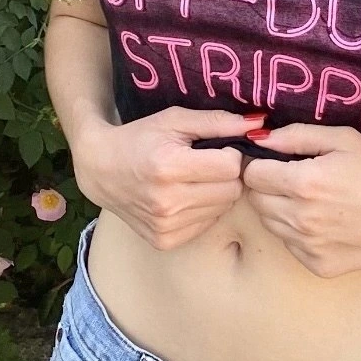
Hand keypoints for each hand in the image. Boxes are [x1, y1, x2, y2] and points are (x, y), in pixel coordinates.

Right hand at [73, 106, 264, 250]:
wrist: (101, 170)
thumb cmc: (140, 138)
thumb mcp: (175, 120)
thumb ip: (218, 121)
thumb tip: (258, 124)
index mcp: (169, 167)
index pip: (231, 166)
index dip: (230, 153)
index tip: (218, 147)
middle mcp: (167, 202)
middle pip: (231, 190)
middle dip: (227, 174)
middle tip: (207, 163)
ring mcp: (166, 226)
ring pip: (223, 209)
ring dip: (216, 192)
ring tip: (193, 179)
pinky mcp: (166, 240)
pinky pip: (207, 224)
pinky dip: (203, 209)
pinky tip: (184, 197)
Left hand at [240, 122, 360, 276]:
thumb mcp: (343, 140)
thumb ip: (296, 135)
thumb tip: (258, 138)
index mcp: (304, 183)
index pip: (252, 174)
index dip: (262, 164)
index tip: (278, 162)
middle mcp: (300, 218)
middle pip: (256, 200)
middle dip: (269, 187)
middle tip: (298, 180)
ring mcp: (307, 246)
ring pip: (270, 223)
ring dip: (281, 210)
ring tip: (314, 201)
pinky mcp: (317, 265)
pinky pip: (290, 245)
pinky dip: (299, 233)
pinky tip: (326, 223)